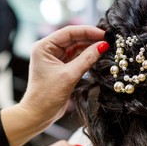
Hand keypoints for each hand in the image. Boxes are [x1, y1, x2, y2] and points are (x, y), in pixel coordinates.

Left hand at [0, 25, 107, 145]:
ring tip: (105, 46)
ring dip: (90, 46)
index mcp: (44, 46)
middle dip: (90, 38)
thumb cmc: (47, 96)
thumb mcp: (69, 75)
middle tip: (108, 39)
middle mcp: (48, 49)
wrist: (38, 114)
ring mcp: (54, 57)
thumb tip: (103, 46)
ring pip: (76, 46)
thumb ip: (87, 59)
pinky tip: (98, 54)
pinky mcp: (61, 66)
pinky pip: (76, 56)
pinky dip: (87, 55)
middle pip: (73, 38)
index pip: (69, 32)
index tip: (103, 33)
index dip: (87, 31)